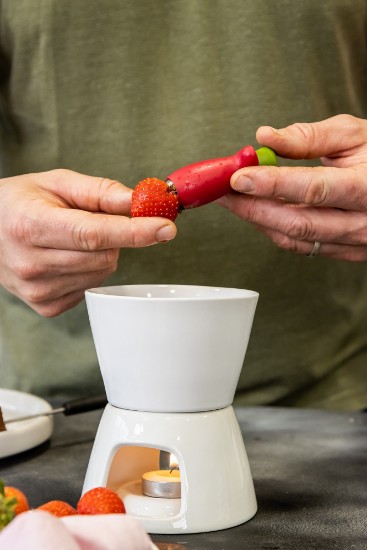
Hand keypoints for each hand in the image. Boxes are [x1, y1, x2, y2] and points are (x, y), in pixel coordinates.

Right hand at [0, 169, 175, 315]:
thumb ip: (100, 191)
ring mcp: (37, 290)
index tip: (166, 228)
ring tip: (72, 239)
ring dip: (101, 254)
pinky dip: (88, 271)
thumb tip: (139, 202)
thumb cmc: (21, 202)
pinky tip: (66, 258)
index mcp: (32, 226)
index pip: (94, 234)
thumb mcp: (56, 183)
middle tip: (93, 221)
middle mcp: (32, 263)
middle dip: (114, 237)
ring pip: (102, 273)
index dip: (134, 231)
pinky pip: (90, 288)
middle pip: (105, 256)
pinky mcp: (45, 306)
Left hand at [218, 114, 366, 260]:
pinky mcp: (346, 252)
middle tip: (223, 191)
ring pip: (295, 238)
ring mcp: (355, 242)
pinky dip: (276, 229)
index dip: (271, 185)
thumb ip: (309, 137)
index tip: (239, 177)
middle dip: (252, 207)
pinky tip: (260, 212)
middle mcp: (363, 222)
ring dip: (258, 220)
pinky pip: (303, 246)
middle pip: (297, 222)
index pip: (313, 189)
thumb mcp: (354, 134)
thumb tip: (265, 137)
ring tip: (234, 199)